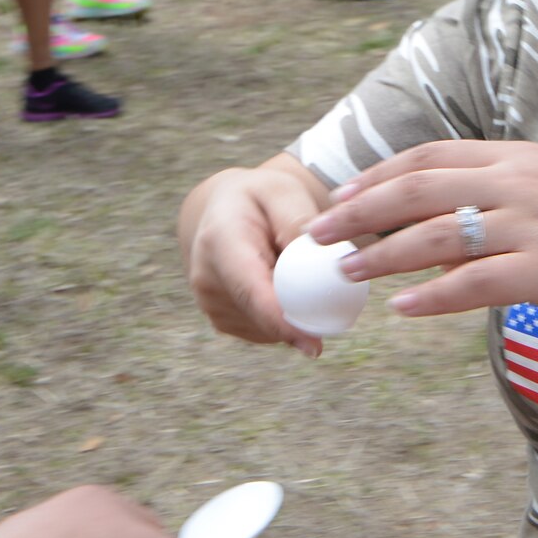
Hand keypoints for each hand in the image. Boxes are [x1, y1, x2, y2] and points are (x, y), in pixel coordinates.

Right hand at [180, 164, 328, 356]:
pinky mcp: (221, 320)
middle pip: (262, 317)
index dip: (282, 322)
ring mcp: (210, 304)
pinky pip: (266, 330)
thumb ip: (298, 222)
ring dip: (293, 311)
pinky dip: (282, 315)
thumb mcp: (282, 192)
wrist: (224, 209)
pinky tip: (279, 284)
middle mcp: (206, 278)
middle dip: (302, 317)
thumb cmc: (260, 198)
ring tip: (289, 269)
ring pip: (269, 328)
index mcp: (220, 241)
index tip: (314, 345)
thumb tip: (318, 259)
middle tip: (330, 294)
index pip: (251, 291)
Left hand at [307, 139, 537, 321]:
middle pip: (418, 189)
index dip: (379, 175)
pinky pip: (476, 282)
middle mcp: (519, 183)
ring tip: (345, 272)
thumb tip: (460, 214)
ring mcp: (533, 226)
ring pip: (437, 235)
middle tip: (319, 233)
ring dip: (382, 254)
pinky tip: (403, 309)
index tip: (341, 193)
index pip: (431, 155)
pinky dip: (434, 295)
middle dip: (360, 210)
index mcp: (519, 158)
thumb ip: (511, 192)